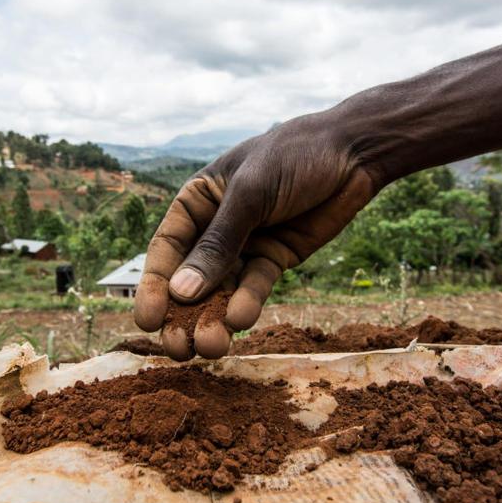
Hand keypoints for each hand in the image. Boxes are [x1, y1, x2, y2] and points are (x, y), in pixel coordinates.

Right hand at [133, 111, 379, 359]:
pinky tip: (241, 320)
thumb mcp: (251, 193)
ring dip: (214, 319)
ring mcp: (246, 245)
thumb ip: (219, 243)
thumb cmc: (294, 156)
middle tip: (178, 349)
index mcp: (198, 201)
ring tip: (211, 346)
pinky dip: (247, 304)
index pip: (167, 248)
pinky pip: (255, 287)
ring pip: (222, 290)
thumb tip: (181, 292)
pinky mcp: (274, 260)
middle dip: (182, 315)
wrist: (354, 153)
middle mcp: (216, 227)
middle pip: (190, 277)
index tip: (147, 321)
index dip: (155, 286)